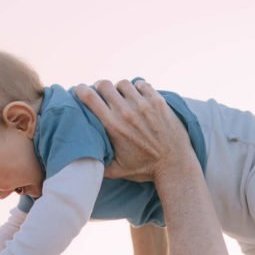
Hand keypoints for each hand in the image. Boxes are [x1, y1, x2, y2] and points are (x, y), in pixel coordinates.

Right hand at [73, 79, 190, 182]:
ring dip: (120, 89)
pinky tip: (138, 97)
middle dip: (100, 88)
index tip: (80, 91)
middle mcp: (126, 112)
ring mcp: (144, 105)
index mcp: (113, 126)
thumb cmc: (145, 169)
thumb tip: (80, 160)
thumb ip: (98, 164)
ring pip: (124, 84)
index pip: (89, 97)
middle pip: (104, 85)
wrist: (174, 165)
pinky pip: (142, 85)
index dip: (81, 90)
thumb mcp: (117, 170)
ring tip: (122, 97)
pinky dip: (138, 88)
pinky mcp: (158, 102)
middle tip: (102, 94)